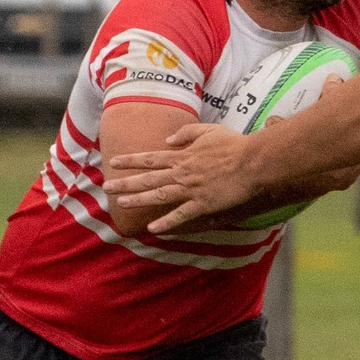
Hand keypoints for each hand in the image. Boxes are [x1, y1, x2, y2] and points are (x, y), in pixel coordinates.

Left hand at [104, 122, 263, 234]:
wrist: (253, 161)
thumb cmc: (235, 145)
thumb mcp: (209, 130)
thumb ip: (187, 133)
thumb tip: (168, 138)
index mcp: (183, 156)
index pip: (151, 157)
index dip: (131, 160)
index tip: (114, 162)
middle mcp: (182, 172)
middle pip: (148, 177)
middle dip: (125, 182)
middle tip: (106, 187)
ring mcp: (191, 189)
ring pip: (159, 195)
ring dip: (139, 200)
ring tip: (121, 203)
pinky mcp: (203, 203)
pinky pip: (181, 215)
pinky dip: (167, 222)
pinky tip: (152, 229)